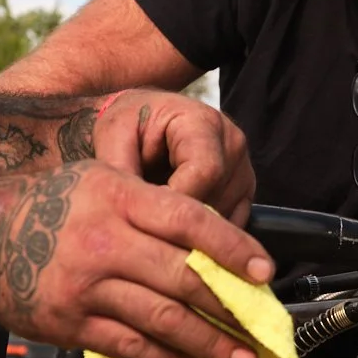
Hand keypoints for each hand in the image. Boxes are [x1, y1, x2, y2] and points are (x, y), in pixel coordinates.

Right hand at [0, 162, 275, 357]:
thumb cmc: (50, 206)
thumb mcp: (100, 181)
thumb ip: (153, 205)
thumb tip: (218, 244)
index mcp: (118, 196)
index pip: (189, 220)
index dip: (232, 248)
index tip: (265, 273)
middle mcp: (103, 239)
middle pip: (182, 277)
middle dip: (230, 308)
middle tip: (262, 329)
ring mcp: (85, 285)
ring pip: (161, 318)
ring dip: (208, 343)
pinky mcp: (68, 323)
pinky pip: (128, 346)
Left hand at [90, 91, 255, 223]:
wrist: (142, 121)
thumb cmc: (127, 125)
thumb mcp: (113, 135)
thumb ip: (120, 169)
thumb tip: (128, 211)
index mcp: (203, 122)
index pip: (206, 172)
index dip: (176, 202)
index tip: (145, 219)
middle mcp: (233, 143)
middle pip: (217, 198)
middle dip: (180, 221)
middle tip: (145, 228)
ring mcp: (243, 169)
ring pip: (226, 218)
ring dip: (191, 230)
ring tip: (158, 224)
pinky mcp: (244, 193)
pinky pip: (232, 226)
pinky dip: (203, 237)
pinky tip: (175, 229)